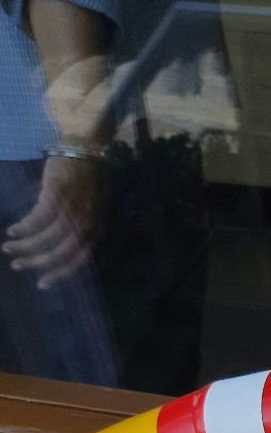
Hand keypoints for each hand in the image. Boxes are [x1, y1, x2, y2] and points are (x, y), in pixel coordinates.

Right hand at [3, 154, 103, 289]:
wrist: (85, 148)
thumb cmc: (87, 178)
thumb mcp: (92, 207)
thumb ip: (81, 226)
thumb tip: (60, 247)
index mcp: (99, 227)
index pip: (81, 259)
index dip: (61, 274)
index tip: (42, 283)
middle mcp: (89, 222)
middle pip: (62, 253)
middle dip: (37, 263)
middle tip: (17, 265)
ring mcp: (73, 209)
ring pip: (47, 239)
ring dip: (25, 246)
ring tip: (9, 248)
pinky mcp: (57, 195)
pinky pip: (37, 220)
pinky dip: (24, 228)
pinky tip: (13, 230)